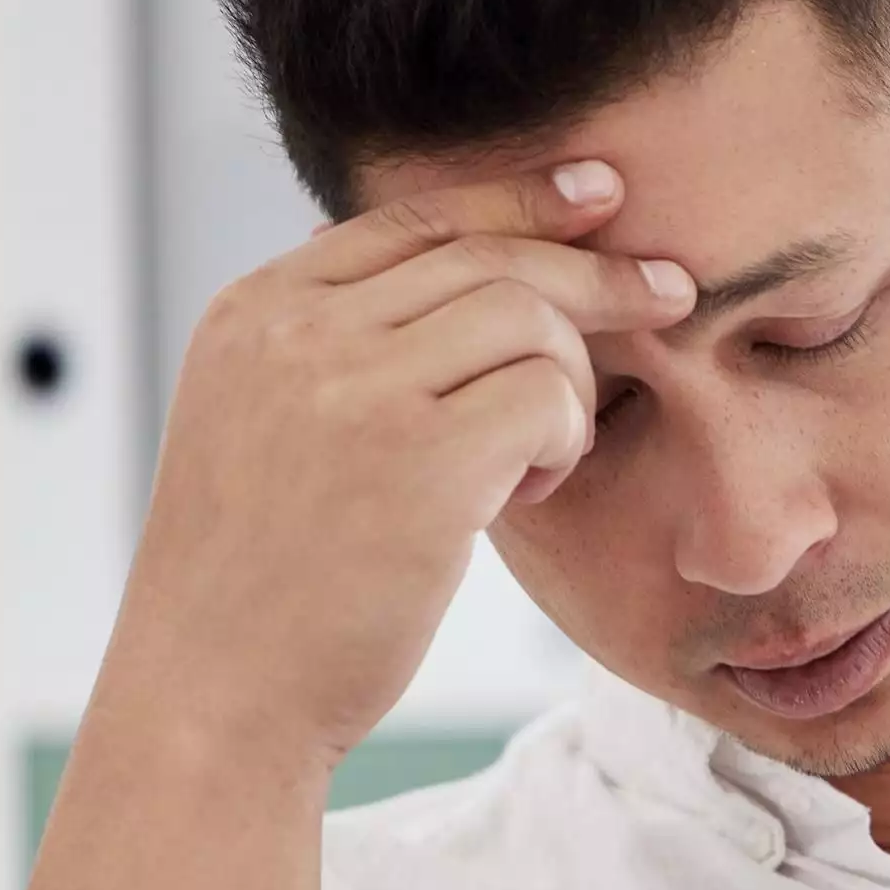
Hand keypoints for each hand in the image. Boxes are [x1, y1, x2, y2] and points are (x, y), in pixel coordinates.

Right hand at [104, 161, 692, 769]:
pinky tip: (531, 489)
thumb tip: (458, 285)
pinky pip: (546, 395)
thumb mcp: (264, 430)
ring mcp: (351, 387)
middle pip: (486, 254)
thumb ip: (335, 353)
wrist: (216, 695)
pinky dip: (565, 437)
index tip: (600, 195)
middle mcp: (295, 330)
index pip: (411, 216)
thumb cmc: (262, 586)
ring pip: (528, 317)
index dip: (518, 198)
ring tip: (536, 460)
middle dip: (594, 271)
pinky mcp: (417, 457)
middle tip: (672, 292)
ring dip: (567, 384)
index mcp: (254, 311)